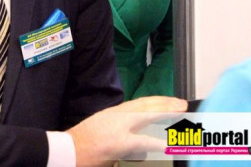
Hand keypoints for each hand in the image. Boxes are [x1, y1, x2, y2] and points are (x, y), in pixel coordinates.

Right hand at [68, 96, 187, 166]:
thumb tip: (137, 138)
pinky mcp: (119, 142)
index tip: (171, 101)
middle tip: (182, 105)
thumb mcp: (102, 129)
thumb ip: (120, 130)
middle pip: (146, 106)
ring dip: (166, 115)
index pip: (139, 103)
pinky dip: (158, 142)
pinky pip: (143, 141)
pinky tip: (170, 145)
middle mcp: (117, 116)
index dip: (157, 101)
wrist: (67, 150)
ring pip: (147, 116)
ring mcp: (118, 127)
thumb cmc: (82, 144)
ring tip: (181, 116)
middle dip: (166, 104)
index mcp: (113, 113)